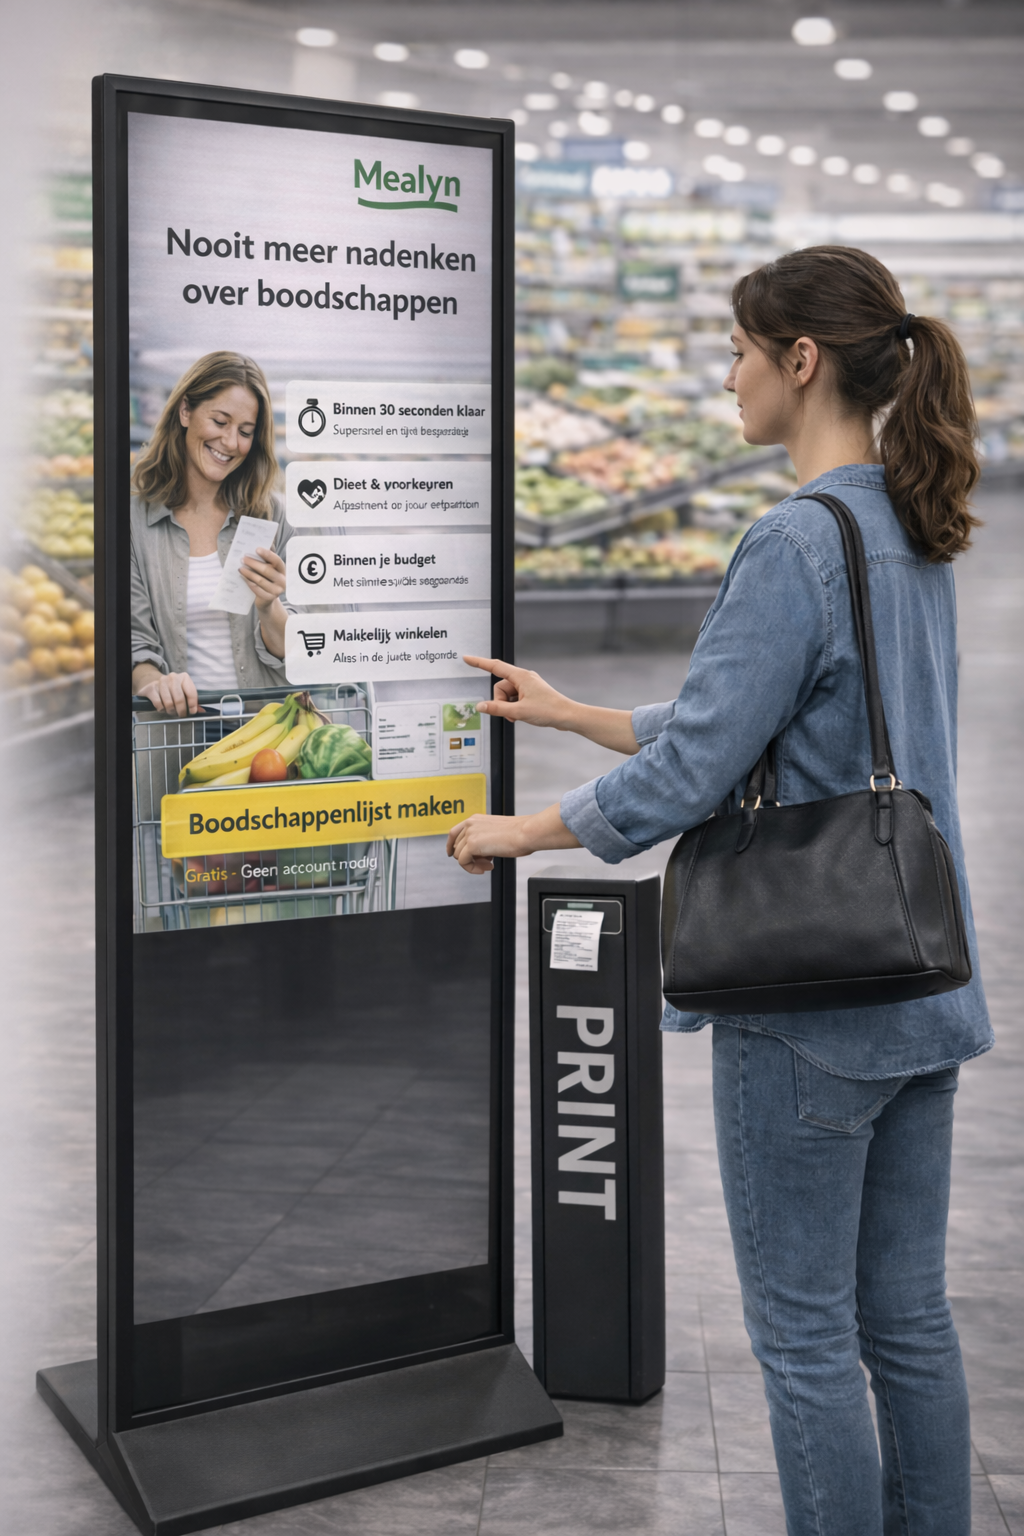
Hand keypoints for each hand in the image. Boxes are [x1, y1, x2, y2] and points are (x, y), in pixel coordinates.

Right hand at [137, 670, 198, 717]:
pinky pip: (158, 703)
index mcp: (184, 677)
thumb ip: (193, 701)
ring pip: (168, 702)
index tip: (192, 712)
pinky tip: (163, 708)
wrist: (154, 683)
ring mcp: (161, 681)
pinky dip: (161, 709)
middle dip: (181, 710)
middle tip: (181, 715)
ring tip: (172, 712)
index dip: (192, 704)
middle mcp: (173, 677)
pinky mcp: (151, 688)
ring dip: (171, 711)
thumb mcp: (184, 692)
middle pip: (179, 699)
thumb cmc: (173, 690)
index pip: (191, 692)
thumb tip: (202, 711)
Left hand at [241, 547, 286, 612]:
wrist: (267, 599)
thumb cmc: (266, 580)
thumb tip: (261, 542)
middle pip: (267, 570)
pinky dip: (248, 582)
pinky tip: (243, 577)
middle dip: (254, 563)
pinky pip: (256, 589)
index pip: (277, 561)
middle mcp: (282, 580)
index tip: (257, 549)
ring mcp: (277, 591)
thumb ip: (266, 558)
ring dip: (249, 573)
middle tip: (243, 559)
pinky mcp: (269, 598)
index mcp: (283, 570)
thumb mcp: (269, 569)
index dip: (267, 555)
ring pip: (260, 580)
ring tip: (240, 568)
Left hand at [447, 803, 579, 873]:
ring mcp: (470, 834)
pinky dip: (473, 869)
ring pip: (459, 856)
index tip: (452, 854)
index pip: (454, 832)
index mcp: (475, 819)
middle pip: (457, 847)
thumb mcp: (495, 832)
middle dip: (470, 858)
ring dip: (474, 864)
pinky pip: (463, 862)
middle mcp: (470, 824)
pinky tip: (488, 868)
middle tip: (486, 862)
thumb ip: (484, 839)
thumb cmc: (518, 833)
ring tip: (489, 864)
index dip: (451, 846)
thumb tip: (480, 853)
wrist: (526, 833)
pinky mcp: (472, 845)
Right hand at [463, 655, 577, 729]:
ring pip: (507, 695)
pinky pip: (515, 699)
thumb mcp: (518, 712)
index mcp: (521, 676)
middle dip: (501, 702)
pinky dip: (514, 708)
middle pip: (500, 687)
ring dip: (508, 707)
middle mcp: (524, 678)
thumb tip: (480, 706)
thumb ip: (497, 709)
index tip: (467, 658)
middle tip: (510, 714)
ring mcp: (528, 686)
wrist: (567, 716)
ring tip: (518, 716)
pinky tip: (522, 715)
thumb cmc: (548, 710)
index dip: (479, 663)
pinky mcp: (531, 694)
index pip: (495, 666)